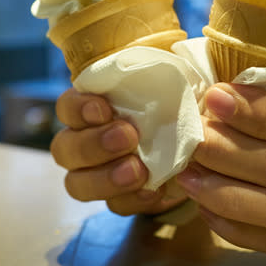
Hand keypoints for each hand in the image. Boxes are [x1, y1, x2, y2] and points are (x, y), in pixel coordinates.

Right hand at [51, 88, 186, 214]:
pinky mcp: (120, 199)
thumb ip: (162, 75)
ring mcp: (96, 174)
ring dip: (104, 178)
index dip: (79, 108)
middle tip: (127, 137)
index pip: (67, 106)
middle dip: (93, 145)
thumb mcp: (172, 83)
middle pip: (65, 149)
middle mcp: (83, 141)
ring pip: (77, 184)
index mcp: (91, 108)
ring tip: (137, 171)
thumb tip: (179, 59)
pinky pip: (115, 206)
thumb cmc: (177, 103)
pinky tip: (153, 191)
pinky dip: (132, 200)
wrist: (199, 141)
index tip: (104, 108)